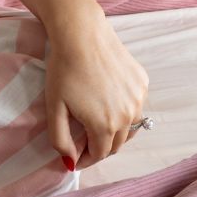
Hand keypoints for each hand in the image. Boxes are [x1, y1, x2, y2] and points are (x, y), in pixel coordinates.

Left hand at [44, 17, 149, 170]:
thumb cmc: (63, 69)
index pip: (100, 154)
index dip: (87, 159)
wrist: (81, 34)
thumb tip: (69, 162)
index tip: (76, 158)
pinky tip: (108, 99)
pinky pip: (135, 105)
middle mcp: (128, 116)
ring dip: (115, 130)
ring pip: (130, 126)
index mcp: (105, 126)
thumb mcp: (54, 107)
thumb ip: (60, 139)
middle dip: (101, 147)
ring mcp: (138, 99)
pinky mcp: (142, 82)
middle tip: (85, 142)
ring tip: (97, 123)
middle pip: (117, 144)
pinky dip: (124, 108)